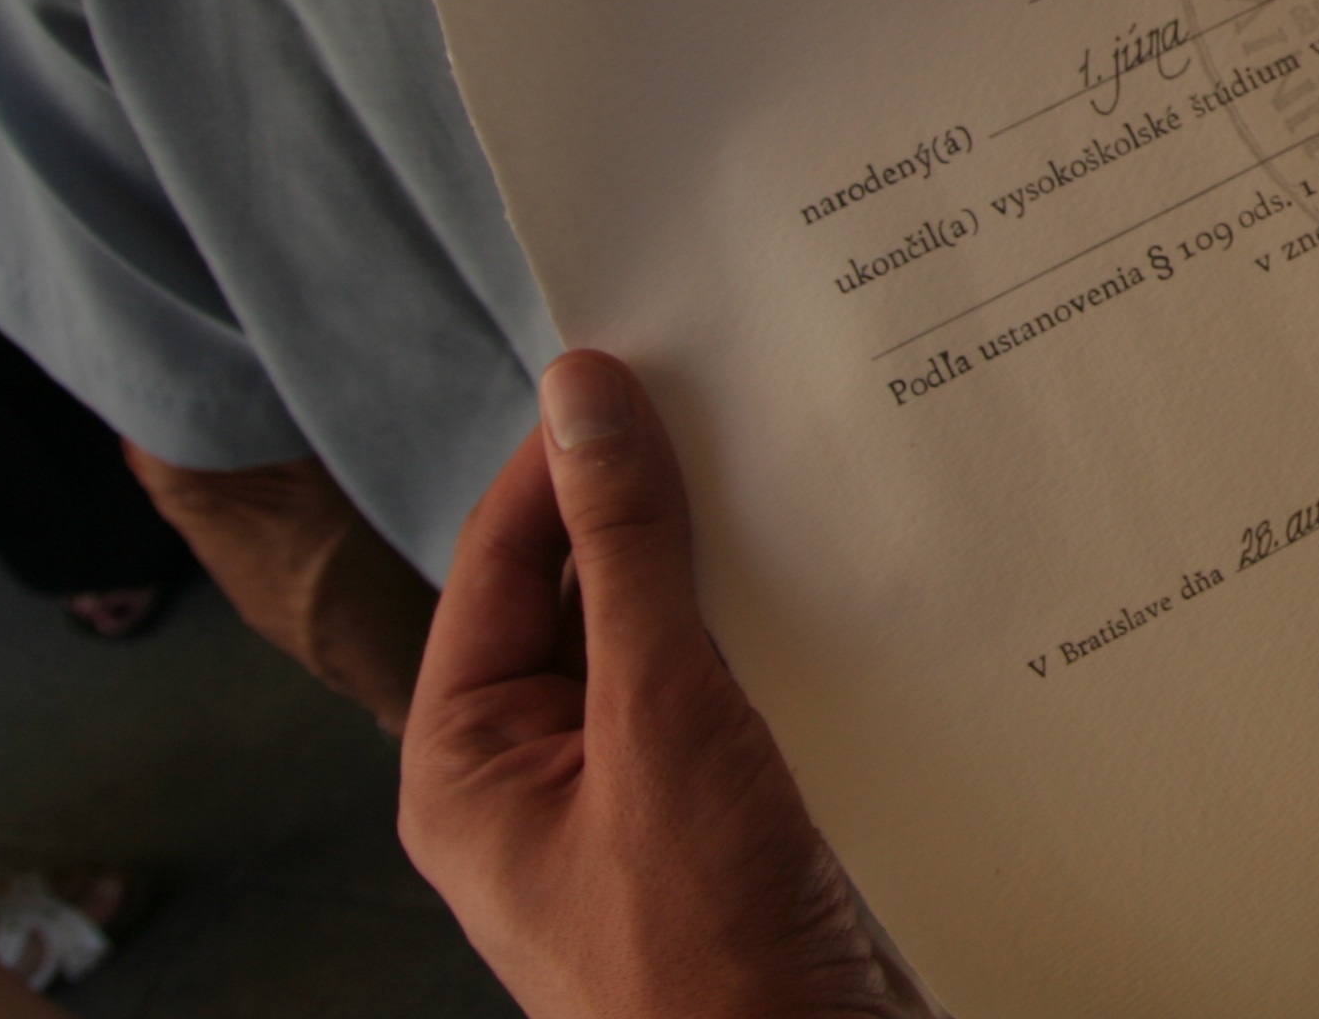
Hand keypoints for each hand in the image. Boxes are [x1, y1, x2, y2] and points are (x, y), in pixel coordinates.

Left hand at [400, 354, 927, 1018]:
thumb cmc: (694, 949)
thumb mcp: (656, 720)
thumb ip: (623, 552)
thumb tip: (583, 396)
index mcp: (467, 761)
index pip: (498, 560)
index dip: (565, 459)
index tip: (641, 368)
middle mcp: (537, 777)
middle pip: (586, 593)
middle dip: (661, 507)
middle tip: (739, 406)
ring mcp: (633, 803)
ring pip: (674, 640)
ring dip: (736, 569)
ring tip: (804, 477)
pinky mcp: (723, 823)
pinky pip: (739, 695)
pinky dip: (786, 636)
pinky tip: (852, 583)